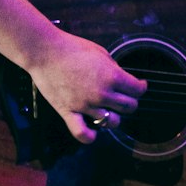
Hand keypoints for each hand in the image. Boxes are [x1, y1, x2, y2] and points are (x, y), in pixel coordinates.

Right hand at [31, 31, 146, 144]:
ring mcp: (85, 105)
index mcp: (112, 77)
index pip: (138, 90)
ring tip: (109, 111)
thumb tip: (121, 79)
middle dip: (130, 102)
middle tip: (124, 97)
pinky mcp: (68, 112)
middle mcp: (102, 94)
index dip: (140, 87)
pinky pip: (82, 133)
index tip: (138, 86)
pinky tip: (93, 133)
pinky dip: (89, 137)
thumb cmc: (73, 48)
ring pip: (112, 122)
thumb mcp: (101, 53)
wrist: (45, 52)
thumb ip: (114, 69)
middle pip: (129, 107)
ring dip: (114, 117)